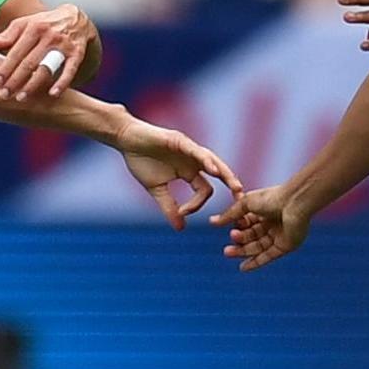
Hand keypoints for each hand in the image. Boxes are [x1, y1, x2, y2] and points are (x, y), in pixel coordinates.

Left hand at [0, 3, 93, 99]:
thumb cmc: (44, 24)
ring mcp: (63, 45)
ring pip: (46, 67)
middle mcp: (48, 35)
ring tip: (21, 97)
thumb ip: (7, 36)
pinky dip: (62, 82)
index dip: (5, 68)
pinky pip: (70, 70)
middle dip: (15, 80)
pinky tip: (53, 94)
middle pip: (29, 62)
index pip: (16, 51)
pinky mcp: (77, 53)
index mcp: (33, 27)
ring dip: (33, 84)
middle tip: (4, 95)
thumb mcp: (25, 24)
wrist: (75, 18)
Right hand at [116, 118, 242, 230]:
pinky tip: (211, 169)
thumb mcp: (157, 190)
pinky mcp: (181, 141)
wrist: (126, 140)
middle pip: (219, 174)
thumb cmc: (140, 161)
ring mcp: (189, 150)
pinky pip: (197, 151)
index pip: (204, 191)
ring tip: (235, 185)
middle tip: (242, 200)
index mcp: (190, 173)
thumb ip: (169, 207)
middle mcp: (193, 161)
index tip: (182, 213)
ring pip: (213, 161)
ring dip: (225, 173)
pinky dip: (205, 160)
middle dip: (231, 186)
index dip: (196, 205)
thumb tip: (180, 228)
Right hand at [211, 185, 310, 271]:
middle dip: (238, 242)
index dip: (238, 226)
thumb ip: (230, 215)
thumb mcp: (246, 204)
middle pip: (251, 236)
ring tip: (228, 252)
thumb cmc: (272, 198)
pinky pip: (268, 256)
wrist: (295, 203)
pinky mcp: (285, 246)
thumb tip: (212, 222)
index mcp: (264, 210)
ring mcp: (279, 235)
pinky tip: (243, 268)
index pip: (247, 222)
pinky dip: (256, 262)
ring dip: (243, 251)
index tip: (229, 228)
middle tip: (226, 249)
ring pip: (257, 247)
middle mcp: (272, 223)